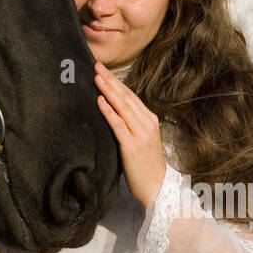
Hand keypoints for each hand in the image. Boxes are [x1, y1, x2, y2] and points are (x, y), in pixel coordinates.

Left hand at [94, 62, 166, 210]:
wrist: (156, 187)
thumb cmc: (145, 164)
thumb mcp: (141, 139)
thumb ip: (130, 124)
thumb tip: (112, 109)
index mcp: (150, 120)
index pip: (130, 96)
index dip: (116, 82)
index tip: (103, 70)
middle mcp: (147, 123)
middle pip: (126, 97)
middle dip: (110, 80)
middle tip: (96, 65)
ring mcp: (140, 134)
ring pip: (122, 107)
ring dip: (108, 90)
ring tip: (96, 77)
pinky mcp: (132, 145)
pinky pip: (118, 124)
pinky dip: (108, 111)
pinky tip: (99, 101)